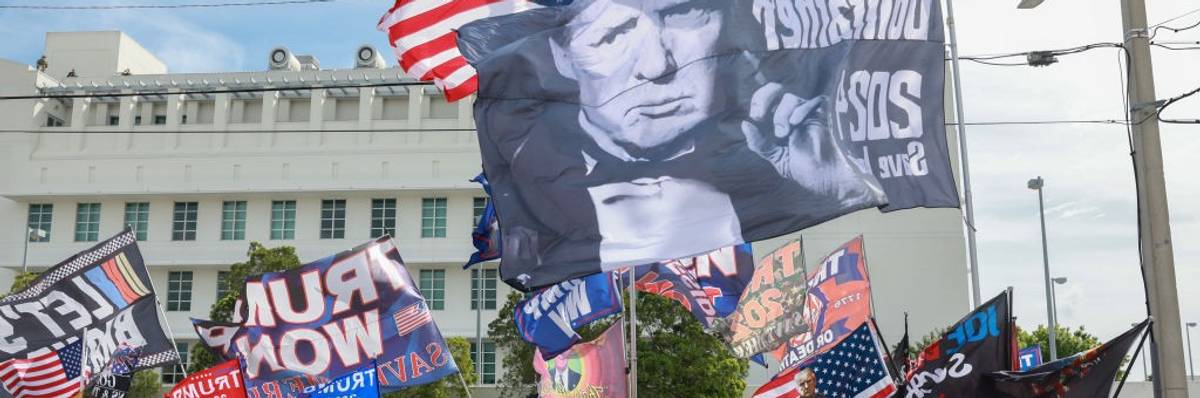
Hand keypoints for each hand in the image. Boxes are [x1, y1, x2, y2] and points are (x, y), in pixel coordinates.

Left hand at [740, 83, 878, 201]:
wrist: (828, 178)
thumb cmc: (806, 170)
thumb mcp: (777, 158)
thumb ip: (760, 143)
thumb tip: (744, 124)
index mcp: (781, 122)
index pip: (766, 101)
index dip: (758, 102)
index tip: (755, 118)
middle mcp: (794, 114)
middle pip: (775, 90)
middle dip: (763, 98)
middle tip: (759, 115)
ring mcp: (810, 112)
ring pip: (789, 98)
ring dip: (781, 115)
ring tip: (784, 134)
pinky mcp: (826, 113)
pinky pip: (812, 101)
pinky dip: (800, 110)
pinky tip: (796, 124)